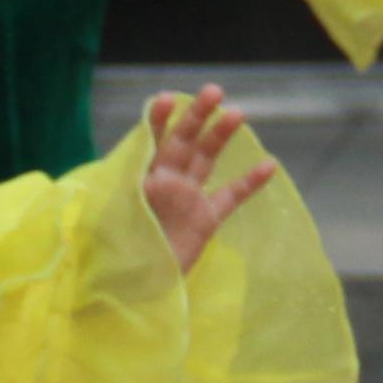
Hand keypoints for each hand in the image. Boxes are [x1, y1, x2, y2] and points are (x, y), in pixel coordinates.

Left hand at [135, 85, 278, 276]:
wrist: (133, 291)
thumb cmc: (117, 255)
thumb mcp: (113, 219)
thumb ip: (128, 190)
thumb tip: (140, 171)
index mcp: (139, 178)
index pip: (149, 141)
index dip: (158, 120)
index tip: (167, 98)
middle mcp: (164, 182)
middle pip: (182, 142)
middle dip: (196, 116)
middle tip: (213, 91)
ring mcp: (187, 198)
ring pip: (207, 159)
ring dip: (221, 136)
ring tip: (237, 113)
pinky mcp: (205, 220)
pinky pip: (230, 197)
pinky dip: (249, 183)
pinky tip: (269, 165)